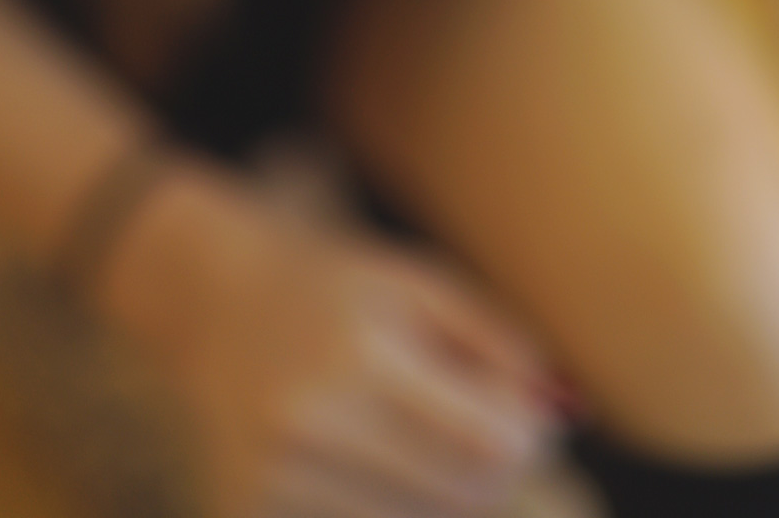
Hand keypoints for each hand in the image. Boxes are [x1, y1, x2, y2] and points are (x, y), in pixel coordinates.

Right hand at [94, 156, 558, 517]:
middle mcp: (312, 424)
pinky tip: (360, 453)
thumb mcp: (421, 284)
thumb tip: (566, 413)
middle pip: (459, 498)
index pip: (489, 446)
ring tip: (409, 429)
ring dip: (438, 491)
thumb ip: (499, 345)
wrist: (212, 298)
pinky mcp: (248, 513)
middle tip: (478, 427)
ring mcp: (274, 479)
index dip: (527, 438)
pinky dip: (383, 504)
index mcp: (361, 355)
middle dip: (492, 470)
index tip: (526, 416)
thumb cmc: (336, 283)